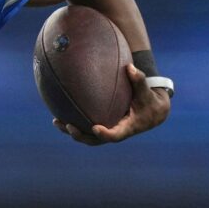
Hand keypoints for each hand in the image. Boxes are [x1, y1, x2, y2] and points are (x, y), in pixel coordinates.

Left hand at [52, 64, 170, 145]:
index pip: (115, 135)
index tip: (95, 128)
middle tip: (69, 126)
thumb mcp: (146, 92)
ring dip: (71, 131)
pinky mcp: (102, 124)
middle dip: (81, 135)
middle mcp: (115, 131)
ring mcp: (107, 129)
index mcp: (127, 128)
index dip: (105, 134)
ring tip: (57, 122)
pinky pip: (86, 128)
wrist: (152, 111)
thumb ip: (139, 80)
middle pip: (96, 140)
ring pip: (87, 136)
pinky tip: (59, 114)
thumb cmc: (149, 100)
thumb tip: (130, 67)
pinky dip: (73, 123)